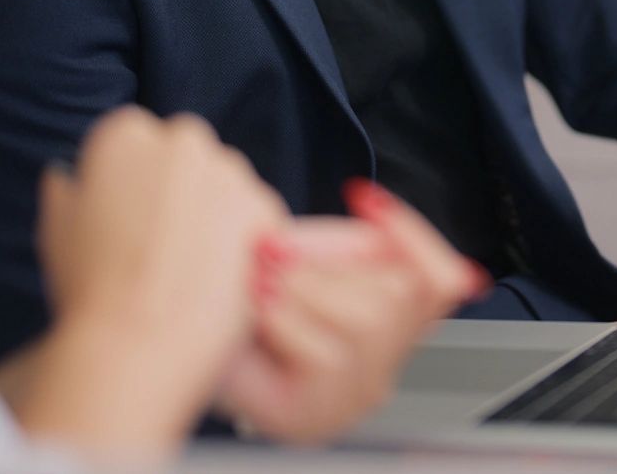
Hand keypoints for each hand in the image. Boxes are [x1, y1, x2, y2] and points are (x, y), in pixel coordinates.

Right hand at [37, 108, 285, 378]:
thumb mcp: (58, 233)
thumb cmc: (88, 293)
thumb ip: (65, 194)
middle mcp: (183, 140)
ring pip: (228, 187)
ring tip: (191, 274)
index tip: (129, 225)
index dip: (134, 188)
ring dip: (217, 216)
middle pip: (188, 158)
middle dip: (181, 193)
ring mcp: (231, 172)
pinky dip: (247, 244)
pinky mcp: (267, 208)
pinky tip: (220, 282)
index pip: (139, 142)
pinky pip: (259, 219)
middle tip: (164, 250)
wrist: (136, 346)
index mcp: (126, 134)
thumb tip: (64, 175)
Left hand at [216, 180, 486, 444]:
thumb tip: (373, 206)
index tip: (365, 199)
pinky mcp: (312, 417)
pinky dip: (290, 321)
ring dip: (305, 289)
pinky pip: (329, 355)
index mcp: (389, 327)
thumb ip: (347, 240)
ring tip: (263, 285)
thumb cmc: (241, 299)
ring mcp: (349, 399)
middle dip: (331, 262)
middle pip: (401, 294)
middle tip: (276, 254)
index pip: (440, 281)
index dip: (413, 235)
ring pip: (368, 322)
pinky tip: (263, 313)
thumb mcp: (305, 255)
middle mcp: (380, 370)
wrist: (175, 341)